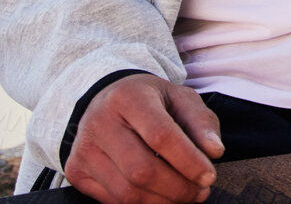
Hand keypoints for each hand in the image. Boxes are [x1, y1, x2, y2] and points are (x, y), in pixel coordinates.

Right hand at [63, 73, 224, 203]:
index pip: (160, 136)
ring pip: (127, 193)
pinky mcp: (76, 171)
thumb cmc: (149, 100)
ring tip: (186, 195)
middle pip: (142, 170)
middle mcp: (99, 123)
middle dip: (178, 188)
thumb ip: (201, 121)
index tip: (209, 175)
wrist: (104, 99)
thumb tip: (214, 152)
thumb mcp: (179, 98)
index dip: (188, 161)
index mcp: (128, 97)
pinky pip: (113, 201)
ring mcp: (83, 150)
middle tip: (201, 191)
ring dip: (163, 202)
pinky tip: (161, 197)